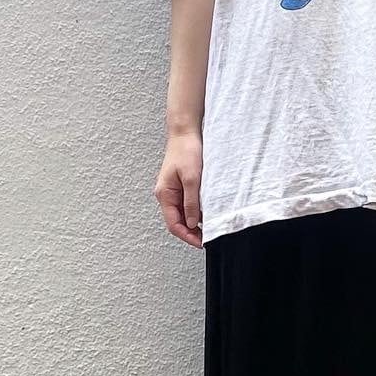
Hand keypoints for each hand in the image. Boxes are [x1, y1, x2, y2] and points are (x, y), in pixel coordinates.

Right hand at [154, 128, 202, 246]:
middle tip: (208, 239)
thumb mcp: (192, 179)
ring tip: (211, 229)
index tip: (201, 243)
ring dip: (195, 223)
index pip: (173, 224)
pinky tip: (208, 214)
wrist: (185, 132)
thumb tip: (193, 224)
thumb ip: (191, 202)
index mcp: (164, 194)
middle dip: (192, 232)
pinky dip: (197, 212)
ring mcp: (174, 191)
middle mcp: (167, 195)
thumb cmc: (186, 151)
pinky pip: (188, 205)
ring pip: (184, 214)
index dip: (187, 236)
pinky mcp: (182, 186)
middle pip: (178, 221)